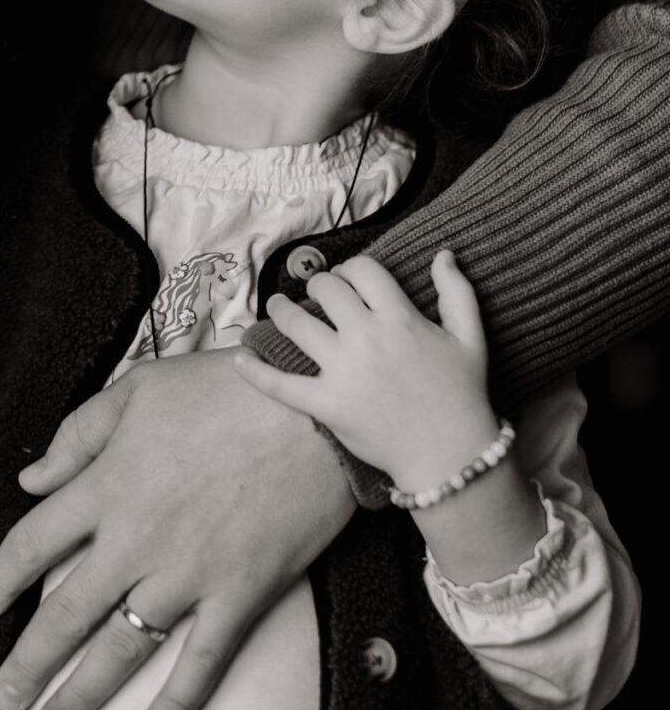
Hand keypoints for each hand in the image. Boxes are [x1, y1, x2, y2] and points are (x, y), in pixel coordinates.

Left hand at [0, 347, 353, 709]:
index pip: (35, 541)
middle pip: (68, 611)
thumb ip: (79, 436)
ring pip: (122, 647)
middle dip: (30, 661)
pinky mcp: (239, 596)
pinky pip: (200, 663)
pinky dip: (176, 706)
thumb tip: (33, 479)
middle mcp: (137, 538)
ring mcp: (188, 574)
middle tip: (3, 696)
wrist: (313, 411)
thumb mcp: (137, 390)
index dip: (2, 577)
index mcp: (108, 484)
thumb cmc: (224, 390)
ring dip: (83, 693)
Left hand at [233, 248, 499, 497]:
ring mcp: (343, 372)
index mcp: (400, 318)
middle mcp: (366, 338)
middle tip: (318, 295)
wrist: (452, 456)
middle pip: (326, 291)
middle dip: (319, 287)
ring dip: (281, 311)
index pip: (362, 270)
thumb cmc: (462, 394)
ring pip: (296, 325)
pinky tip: (239, 358)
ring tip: (277, 308)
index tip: (349, 280)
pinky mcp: (327, 405)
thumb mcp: (470, 338)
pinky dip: (255, 372)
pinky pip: (280, 385)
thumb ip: (457, 292)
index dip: (352, 269)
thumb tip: (443, 253)